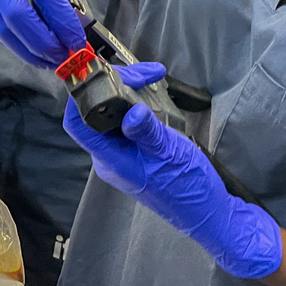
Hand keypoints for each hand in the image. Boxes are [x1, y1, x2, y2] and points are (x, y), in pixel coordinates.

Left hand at [63, 62, 282, 279]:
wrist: (208, 212)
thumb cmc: (188, 187)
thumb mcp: (169, 153)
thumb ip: (147, 131)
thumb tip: (131, 109)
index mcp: (110, 159)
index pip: (77, 123)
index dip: (80, 96)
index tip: (102, 73)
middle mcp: (109, 157)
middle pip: (96, 113)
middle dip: (115, 86)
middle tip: (145, 72)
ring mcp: (121, 156)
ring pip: (112, 117)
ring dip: (127, 93)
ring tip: (150, 76)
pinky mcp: (134, 154)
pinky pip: (125, 124)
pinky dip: (134, 106)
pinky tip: (150, 95)